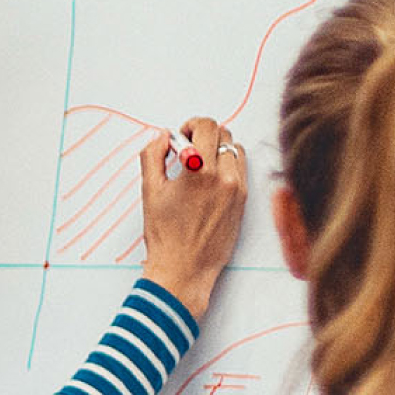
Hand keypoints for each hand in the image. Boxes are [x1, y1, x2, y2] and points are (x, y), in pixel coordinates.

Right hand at [137, 117, 248, 315]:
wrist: (184, 270)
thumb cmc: (165, 236)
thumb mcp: (150, 190)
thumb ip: (153, 155)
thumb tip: (163, 137)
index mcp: (199, 170)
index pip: (207, 126)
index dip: (191, 125)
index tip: (182, 137)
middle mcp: (224, 177)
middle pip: (224, 134)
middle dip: (204, 136)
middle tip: (189, 150)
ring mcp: (237, 190)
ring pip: (235, 150)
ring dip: (219, 150)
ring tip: (201, 167)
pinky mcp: (244, 203)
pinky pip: (241, 171)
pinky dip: (228, 168)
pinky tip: (211, 182)